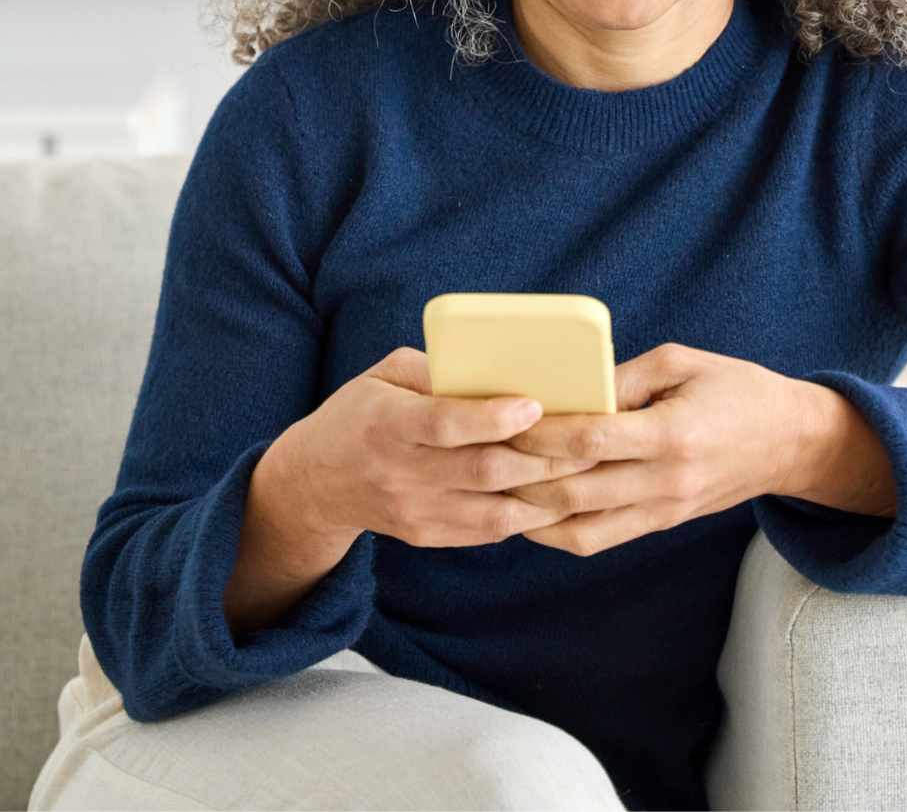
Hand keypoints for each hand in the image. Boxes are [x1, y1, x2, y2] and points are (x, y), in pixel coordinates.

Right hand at [281, 346, 607, 548]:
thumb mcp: (382, 375)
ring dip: (547, 493)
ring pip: (496, 510)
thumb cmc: (360, 414)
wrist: (316, 482)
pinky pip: (490, 531)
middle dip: (543, 457)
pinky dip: (528, 515)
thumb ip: (436, 371)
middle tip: (589, 440)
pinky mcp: (428, 536)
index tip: (534, 404)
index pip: (445, 425)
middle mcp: (400, 472)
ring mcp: (415, 511)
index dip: (492, 418)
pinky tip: (556, 495)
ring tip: (586, 471)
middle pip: (483, 471)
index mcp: (387, 423)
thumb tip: (498, 370)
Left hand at [498, 342, 819, 556]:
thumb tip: (567, 391)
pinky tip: (528, 509)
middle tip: (480, 457)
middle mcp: (665, 482)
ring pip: (580, 530)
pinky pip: (599, 539)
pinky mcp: (660, 523)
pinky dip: (557, 531)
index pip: (590, 441)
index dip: (541, 433)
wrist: (790, 442)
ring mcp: (663, 510)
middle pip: (574, 492)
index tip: (505, 417)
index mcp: (671, 434)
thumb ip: (622, 378)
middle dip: (521, 477)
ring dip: (531, 514)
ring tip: (493, 490)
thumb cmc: (736, 389)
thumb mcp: (683, 363)